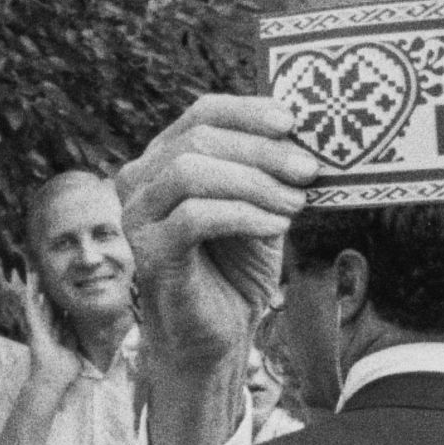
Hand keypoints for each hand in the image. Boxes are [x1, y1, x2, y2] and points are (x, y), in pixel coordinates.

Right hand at [116, 92, 314, 444]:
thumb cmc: (236, 266)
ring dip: (254, 183)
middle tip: (307, 168)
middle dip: (261, 150)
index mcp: (164, 157)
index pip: (201, 113)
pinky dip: (242, 215)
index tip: (292, 122)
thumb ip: (268, 170)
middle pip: (198, 139)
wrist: (217, 333)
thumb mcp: (259, 205)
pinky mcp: (148, 251)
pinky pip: (194, 217)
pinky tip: (275, 224)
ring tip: (295, 202)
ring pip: (191, 172)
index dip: (248, 111)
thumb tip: (305, 136)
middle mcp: (139, 179)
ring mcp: (136, 215)